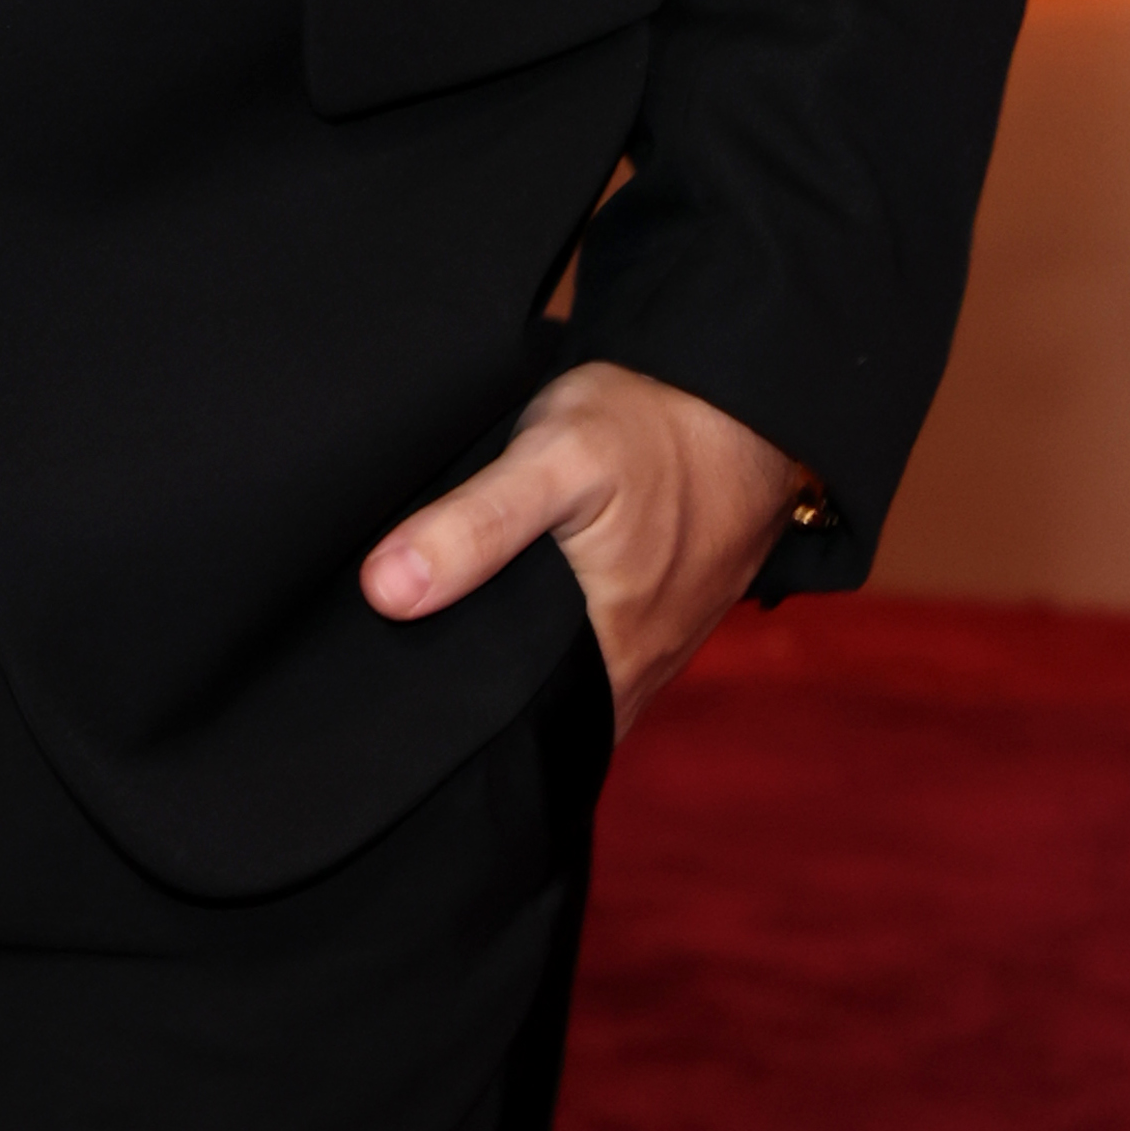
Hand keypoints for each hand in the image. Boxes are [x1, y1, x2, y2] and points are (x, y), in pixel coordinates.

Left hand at [361, 361, 803, 738]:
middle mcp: (635, 673)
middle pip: (538, 710)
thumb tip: (386, 592)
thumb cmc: (651, 427)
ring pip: (567, 680)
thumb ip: (475, 525)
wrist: (743, 397)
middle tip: (403, 663)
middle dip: (479, 697)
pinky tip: (517, 601)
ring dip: (518, 665)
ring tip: (447, 632)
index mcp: (608, 664)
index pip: (515, 734)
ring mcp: (654, 647)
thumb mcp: (555, 458)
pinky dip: (556, 636)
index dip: (453, 720)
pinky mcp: (660, 614)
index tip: (391, 699)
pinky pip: (595, 649)